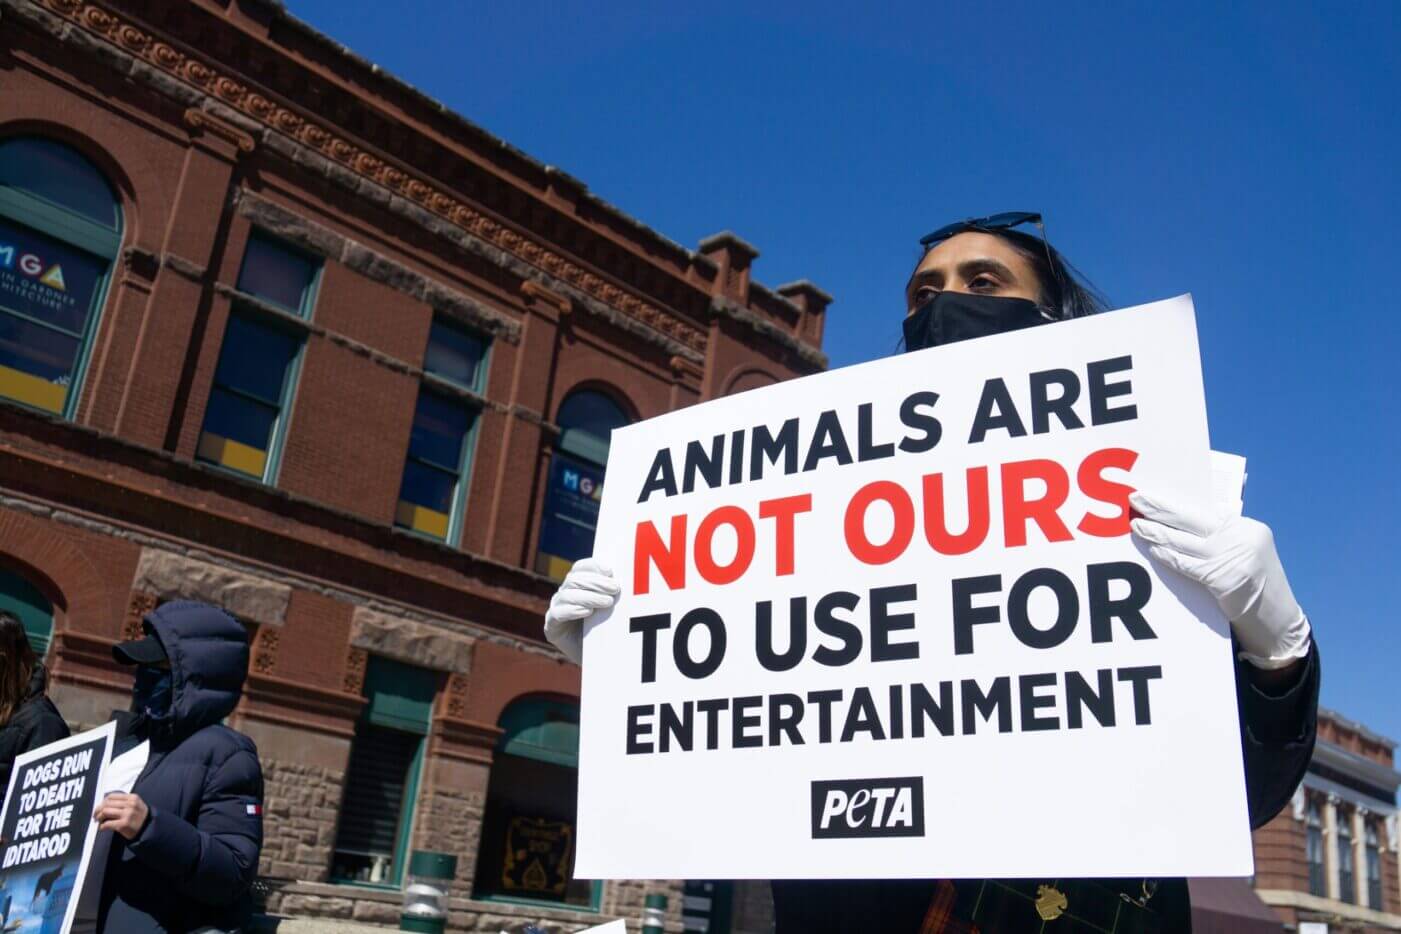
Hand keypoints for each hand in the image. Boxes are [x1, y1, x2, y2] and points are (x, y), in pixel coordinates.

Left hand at [93, 792, 148, 839]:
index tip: (100, 807)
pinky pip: (107, 823)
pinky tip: (103, 827)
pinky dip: (102, 826)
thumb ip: (123, 801)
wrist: (148, 828)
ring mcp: (127, 814)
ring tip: (99, 821)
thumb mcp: (135, 804)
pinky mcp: (123, 824)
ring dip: (99, 817)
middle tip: (96, 815)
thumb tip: (104, 803)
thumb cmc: (140, 817)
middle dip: (98, 810)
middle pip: (106, 803)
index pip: (111, 796)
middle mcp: (130, 804)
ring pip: (105, 812)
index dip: (102, 802)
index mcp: (132, 798)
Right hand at [544, 558, 620, 664]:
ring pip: (567, 594)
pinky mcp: (552, 628)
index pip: (581, 567)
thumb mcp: (613, 609)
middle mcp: (564, 594)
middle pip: (575, 579)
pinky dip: (572, 610)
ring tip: (607, 602)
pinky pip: (558, 614)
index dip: (593, 566)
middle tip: (615, 589)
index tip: (610, 571)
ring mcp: (556, 610)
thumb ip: (613, 593)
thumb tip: (623, 578)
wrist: (601, 662)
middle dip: (596, 582)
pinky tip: (587, 612)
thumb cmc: (610, 631)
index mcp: (578, 585)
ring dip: (588, 596)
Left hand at [1129, 490, 1310, 668]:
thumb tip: (1180, 516)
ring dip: (1156, 532)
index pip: (1205, 508)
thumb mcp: (1244, 549)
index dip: (1177, 501)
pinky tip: (1153, 548)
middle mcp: (1241, 537)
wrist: (1276, 617)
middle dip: (1161, 508)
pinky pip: (1186, 564)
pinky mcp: (1223, 578)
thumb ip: (1221, 533)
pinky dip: (1168, 556)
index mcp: (1246, 526)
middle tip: (1136, 499)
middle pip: (1192, 518)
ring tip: (1137, 525)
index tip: (1153, 494)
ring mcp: (1233, 557)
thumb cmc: (1253, 581)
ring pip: (1184, 541)